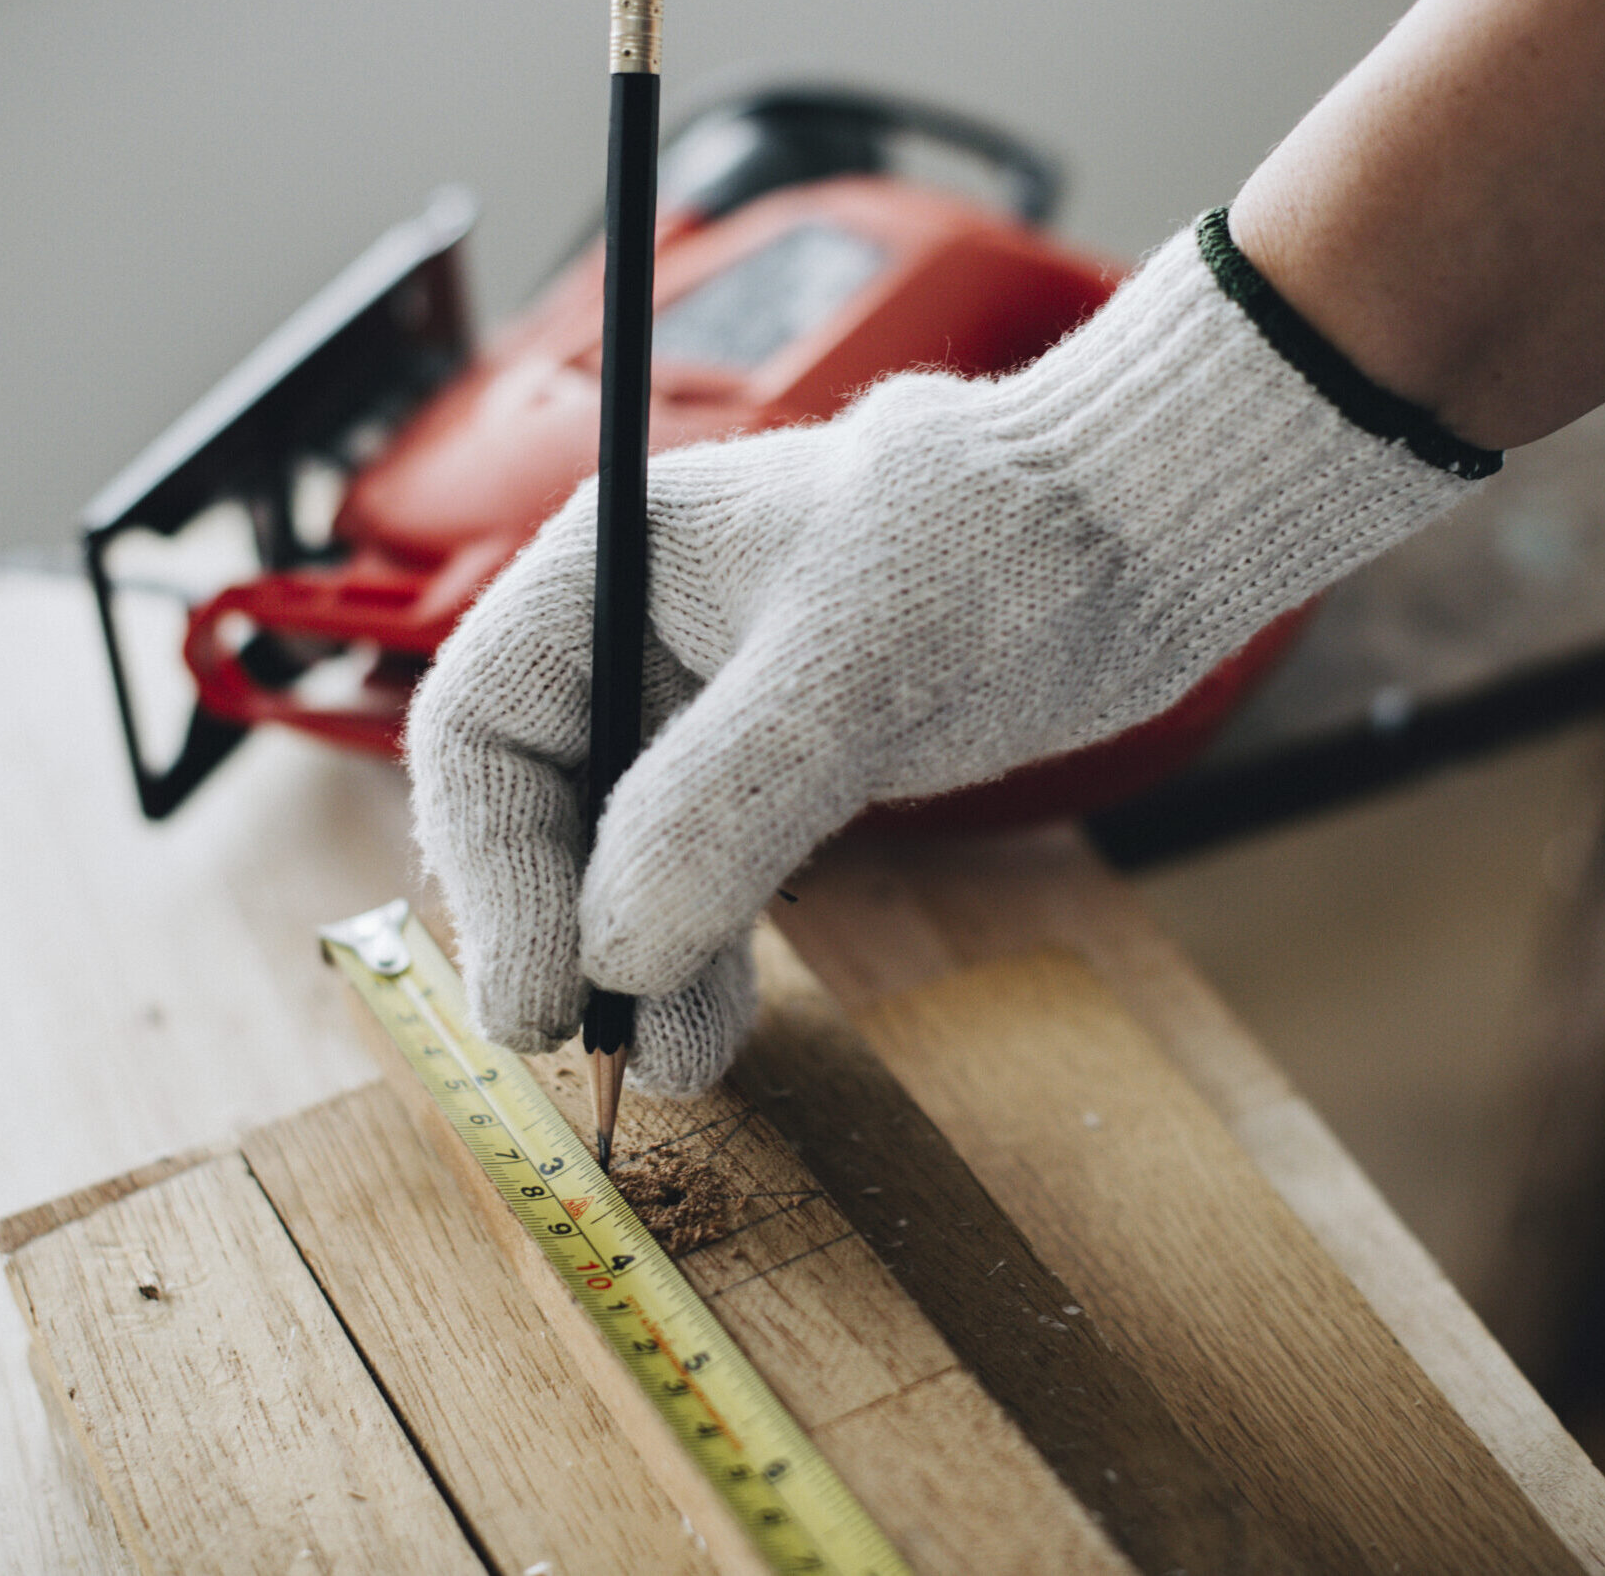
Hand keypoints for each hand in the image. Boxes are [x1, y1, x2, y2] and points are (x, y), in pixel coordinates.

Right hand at [407, 215, 1492, 1091]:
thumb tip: (613, 954)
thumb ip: (718, 804)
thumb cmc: (996, 550)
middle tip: (599, 1049)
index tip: (535, 995)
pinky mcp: (773, 761)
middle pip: (535, 803)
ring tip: (674, 1061)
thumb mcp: (849, 668)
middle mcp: (636, 638)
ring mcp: (702, 705)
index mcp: (612, 570)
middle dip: (558, 928)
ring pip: (615, 854)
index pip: (480, 727)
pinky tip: (713, 1015)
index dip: (488, 869)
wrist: (1124, 544)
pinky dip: (697, 946)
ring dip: (632, 961)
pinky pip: (697, 871)